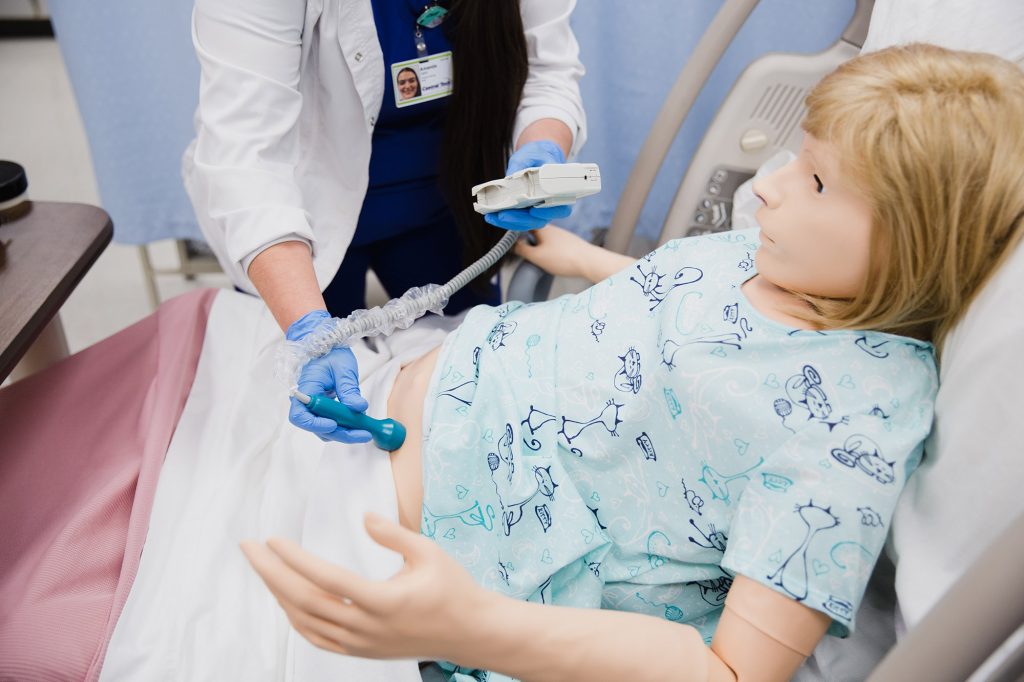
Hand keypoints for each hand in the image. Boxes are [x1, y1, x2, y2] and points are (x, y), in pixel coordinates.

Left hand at [241, 513, 488, 660]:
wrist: (469, 633)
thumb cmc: (452, 588)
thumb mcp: (429, 552)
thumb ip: (394, 534)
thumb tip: (364, 517)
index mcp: (384, 601)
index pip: (326, 579)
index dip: (295, 559)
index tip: (273, 539)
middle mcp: (367, 627)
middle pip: (305, 601)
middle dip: (271, 573)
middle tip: (249, 547)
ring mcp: (361, 644)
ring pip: (306, 622)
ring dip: (278, 594)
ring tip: (263, 567)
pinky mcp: (361, 652)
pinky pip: (317, 638)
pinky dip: (295, 618)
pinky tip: (286, 599)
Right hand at [287, 310, 370, 443]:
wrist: (327, 346)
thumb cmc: (331, 354)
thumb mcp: (343, 369)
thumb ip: (349, 389)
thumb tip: (359, 408)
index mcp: (304, 390)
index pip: (300, 416)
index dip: (315, 425)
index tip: (334, 424)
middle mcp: (305, 402)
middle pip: (316, 427)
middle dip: (340, 433)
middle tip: (364, 434)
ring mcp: (313, 407)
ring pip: (325, 428)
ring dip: (344, 432)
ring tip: (364, 430)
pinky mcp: (323, 409)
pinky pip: (331, 422)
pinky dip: (345, 426)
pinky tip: (360, 424)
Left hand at [484, 139, 571, 231]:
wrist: (539, 157)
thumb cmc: (539, 155)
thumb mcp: (533, 154)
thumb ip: (525, 165)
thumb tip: (512, 178)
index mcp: (561, 191)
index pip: (561, 207)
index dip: (549, 211)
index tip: (534, 210)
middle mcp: (552, 205)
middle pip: (541, 220)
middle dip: (521, 219)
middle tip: (503, 215)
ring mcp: (540, 211)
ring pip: (528, 223)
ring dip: (509, 222)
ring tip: (492, 216)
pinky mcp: (527, 213)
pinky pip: (519, 220)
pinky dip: (505, 219)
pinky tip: (491, 215)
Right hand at [513, 225, 593, 278]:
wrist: (589, 262)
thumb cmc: (564, 258)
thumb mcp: (537, 256)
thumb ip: (522, 249)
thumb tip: (512, 244)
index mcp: (542, 228)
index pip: (525, 224)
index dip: (516, 231)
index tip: (511, 239)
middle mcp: (553, 229)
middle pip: (535, 231)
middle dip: (529, 240)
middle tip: (524, 252)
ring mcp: (562, 235)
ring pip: (545, 238)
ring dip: (540, 246)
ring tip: (539, 258)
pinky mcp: (570, 243)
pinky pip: (555, 244)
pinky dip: (550, 250)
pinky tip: (552, 259)